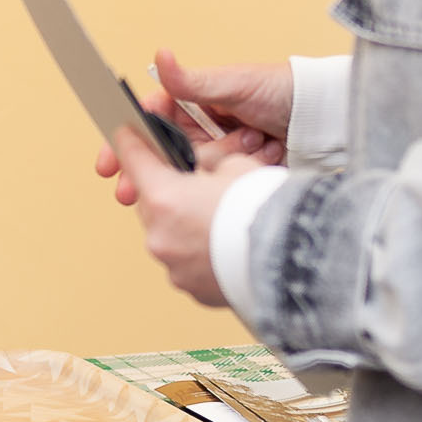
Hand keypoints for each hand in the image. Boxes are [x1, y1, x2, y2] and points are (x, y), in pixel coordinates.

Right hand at [94, 49, 288, 202]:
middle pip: (160, 156)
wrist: (325, 117)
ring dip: (206, 170)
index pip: (147, 123)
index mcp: (191, 102)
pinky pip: (217, 185)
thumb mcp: (234, 85)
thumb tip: (159, 57)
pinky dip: (227, 181)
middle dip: (146, 174)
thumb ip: (192, 82)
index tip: (108, 165)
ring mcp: (218, 153)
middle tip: (127, 196)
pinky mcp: (236, 174)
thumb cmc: (280, 90)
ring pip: (188, 173)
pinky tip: (249, 169)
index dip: (124, 143)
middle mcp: (200, 128)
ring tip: (239, 157)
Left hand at [108, 125, 266, 306]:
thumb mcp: (238, 167)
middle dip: (166, 189)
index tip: (125, 133)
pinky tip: (225, 245)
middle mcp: (160, 235)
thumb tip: (206, 171)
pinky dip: (200, 252)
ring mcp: (174, 267)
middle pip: (150, 201)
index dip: (130, 141)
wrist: (297, 261)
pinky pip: (187, 262)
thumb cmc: (268, 211)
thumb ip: (210, 165)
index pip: (133, 159)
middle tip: (191, 182)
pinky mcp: (192, 289)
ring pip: (168, 234)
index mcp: (164, 198)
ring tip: (218, 218)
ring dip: (184, 224)